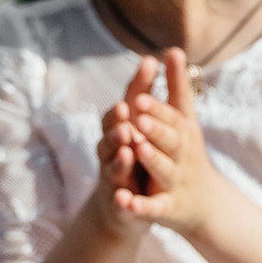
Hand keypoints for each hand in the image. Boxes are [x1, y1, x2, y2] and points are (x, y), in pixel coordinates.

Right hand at [90, 56, 156, 240]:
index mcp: (119, 133)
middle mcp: (111, 153)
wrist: (123, 205)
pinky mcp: (120, 204)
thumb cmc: (132, 157)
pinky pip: (120, 203)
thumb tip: (151, 57)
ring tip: (127, 151)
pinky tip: (126, 198)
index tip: (129, 98)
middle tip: (126, 121)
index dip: (124, 103)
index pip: (118, 114)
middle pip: (110, 139)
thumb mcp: (138, 125)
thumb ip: (143, 94)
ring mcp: (113, 179)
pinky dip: (123, 201)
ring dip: (118, 160)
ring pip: (112, 168)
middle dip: (116, 129)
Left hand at [113, 49, 228, 236]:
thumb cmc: (188, 152)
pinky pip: (154, 207)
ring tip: (137, 148)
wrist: (205, 204)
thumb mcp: (184, 120)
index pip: (171, 117)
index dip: (156, 108)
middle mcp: (182, 155)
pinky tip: (124, 200)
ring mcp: (176, 181)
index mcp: (183, 133)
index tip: (140, 97)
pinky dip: (140, 206)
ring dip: (151, 159)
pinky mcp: (168, 208)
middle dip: (156, 129)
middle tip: (140, 118)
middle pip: (170, 141)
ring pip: (164, 170)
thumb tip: (174, 48)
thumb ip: (177, 87)